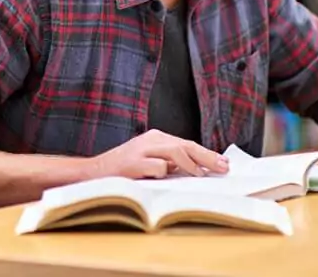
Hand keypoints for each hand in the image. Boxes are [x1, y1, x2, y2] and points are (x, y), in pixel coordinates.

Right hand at [87, 129, 229, 179]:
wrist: (93, 172)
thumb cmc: (124, 170)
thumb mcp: (149, 161)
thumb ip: (169, 162)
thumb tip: (197, 169)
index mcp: (156, 138)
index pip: (187, 144)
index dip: (207, 154)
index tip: (223, 163)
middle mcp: (150, 140)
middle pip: (185, 146)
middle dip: (207, 157)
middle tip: (223, 168)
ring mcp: (141, 150)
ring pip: (175, 151)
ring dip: (191, 164)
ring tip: (202, 175)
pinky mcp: (133, 162)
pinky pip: (158, 166)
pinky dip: (166, 173)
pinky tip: (167, 179)